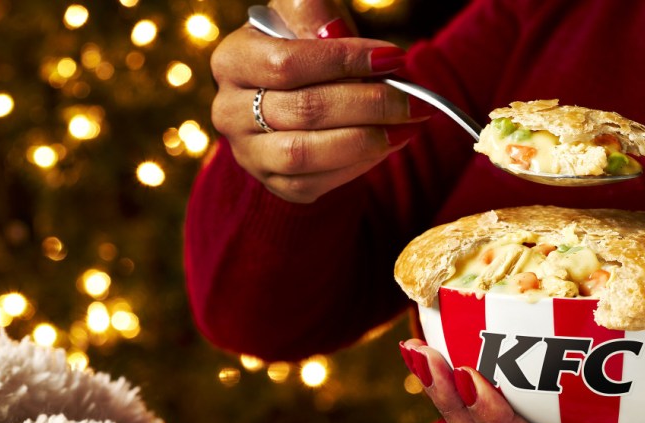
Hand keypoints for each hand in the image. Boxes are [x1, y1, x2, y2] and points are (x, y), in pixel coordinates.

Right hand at [210, 0, 430, 202]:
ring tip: (407, 125)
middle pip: (304, 110)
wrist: (292, 99)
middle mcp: (229, 111)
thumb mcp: (305, 20)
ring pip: (306, 153)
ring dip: (366, 140)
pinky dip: (356, 165)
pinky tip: (386, 145)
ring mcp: (249, 153)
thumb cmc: (305, 52)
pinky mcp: (274, 183)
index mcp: (233, 60)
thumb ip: (315, 14)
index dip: (344, 61)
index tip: (393, 58)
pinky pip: (315, 183)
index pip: (288, 63)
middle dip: (369, 104)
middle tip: (415, 100)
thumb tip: (333, 31)